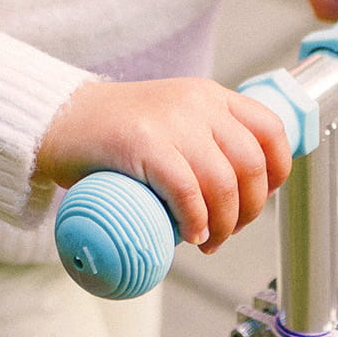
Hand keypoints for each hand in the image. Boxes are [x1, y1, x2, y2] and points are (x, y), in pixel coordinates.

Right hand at [36, 77, 291, 253]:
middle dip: (249, 211)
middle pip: (251, 165)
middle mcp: (196, 102)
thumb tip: (244, 191)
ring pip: (223, 183)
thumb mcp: (174, 119)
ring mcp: (170, 120)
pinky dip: (195, 220)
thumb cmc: (116, 132)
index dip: (277, 173)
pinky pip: (187, 190)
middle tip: (226, 232)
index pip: (271, 130)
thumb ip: (206, 137)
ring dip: (223, 225)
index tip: (261, 199)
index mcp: (210, 96)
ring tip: (205, 240)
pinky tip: (189, 234)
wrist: (60, 120)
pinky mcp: (143, 143)